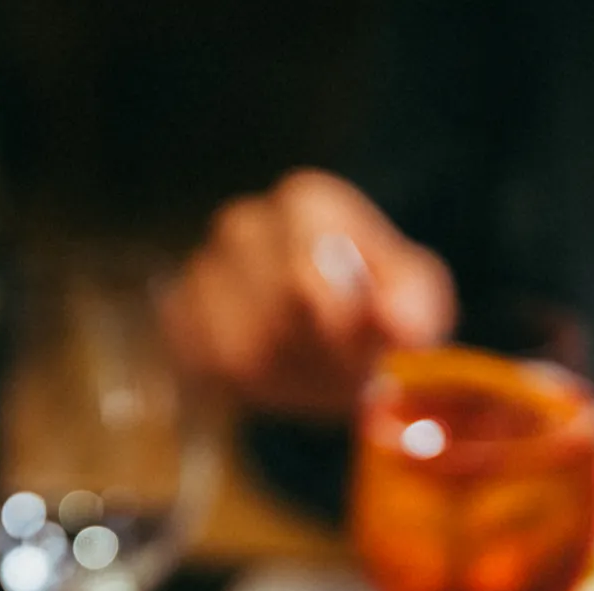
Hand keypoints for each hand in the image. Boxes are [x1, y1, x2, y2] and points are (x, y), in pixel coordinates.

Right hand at [159, 170, 456, 415]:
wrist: (318, 328)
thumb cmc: (373, 306)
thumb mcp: (414, 298)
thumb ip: (414, 307)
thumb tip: (403, 329)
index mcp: (308, 202)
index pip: (307, 279)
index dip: (342, 334)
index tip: (369, 357)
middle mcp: (243, 224)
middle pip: (277, 318)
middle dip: (320, 359)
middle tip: (345, 371)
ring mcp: (201, 270)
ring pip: (241, 354)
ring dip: (286, 379)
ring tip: (311, 370)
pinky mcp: (178, 319)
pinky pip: (210, 370)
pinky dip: (246, 386)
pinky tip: (273, 372)